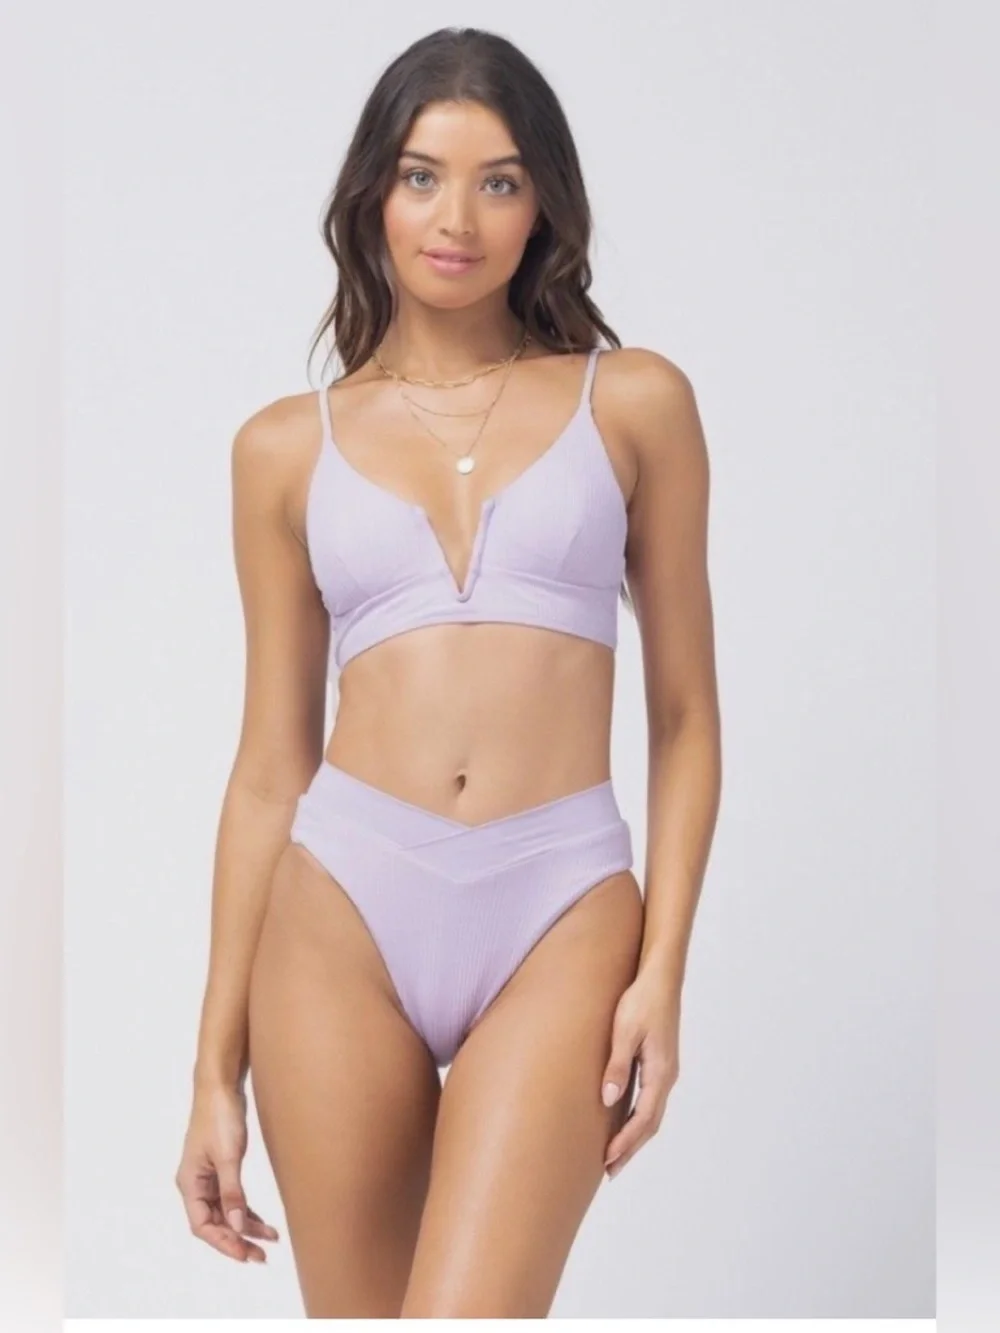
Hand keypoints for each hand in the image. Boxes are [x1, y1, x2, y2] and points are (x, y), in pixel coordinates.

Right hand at [175, 1082, 279, 1263]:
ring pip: (225, 1211)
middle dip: (237, 1239)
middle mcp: (196, 1184)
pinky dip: (245, 1210)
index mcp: (190, 1184)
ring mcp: (208, 1176)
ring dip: (245, 1226)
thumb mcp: (229, 1156)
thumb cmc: (220, 1116)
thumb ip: (233, 1192)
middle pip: (215, 1222)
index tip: (245, 1253)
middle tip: (261, 1255)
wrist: (221, 1086)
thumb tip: (238, 1226)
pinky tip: (261, 1220)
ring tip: (269, 1239)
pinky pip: (231, 1198)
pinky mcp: (221, 1168)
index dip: (224, 1242)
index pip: (203, 1225)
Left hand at [600, 964, 680, 1179]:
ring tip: (616, 1154)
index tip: (608, 1161)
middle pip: (651, 1123)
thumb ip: (618, 1065)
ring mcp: (666, 1070)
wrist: (661, 977)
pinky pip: (651, 1099)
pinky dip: (639, 1117)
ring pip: (652, 1113)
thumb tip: (609, 1100)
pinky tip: (625, 1119)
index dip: (626, 1142)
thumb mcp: (624, 1031)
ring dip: (635, 1135)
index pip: (643, 1119)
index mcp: (661, 1073)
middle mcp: (667, 1076)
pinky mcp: (661, 1062)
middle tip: (611, 1171)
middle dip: (631, 1148)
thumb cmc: (642, 1000)